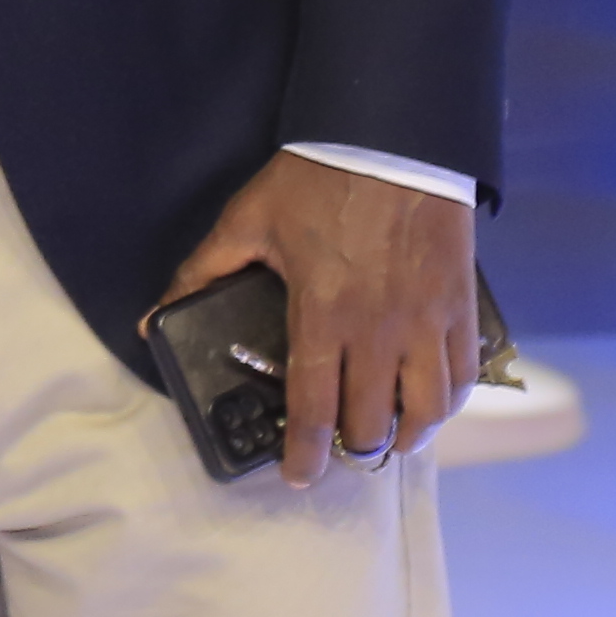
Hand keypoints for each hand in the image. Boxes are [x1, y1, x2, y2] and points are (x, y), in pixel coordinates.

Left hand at [160, 149, 481, 484]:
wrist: (394, 140)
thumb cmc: (317, 181)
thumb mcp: (247, 222)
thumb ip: (201, 273)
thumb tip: (153, 320)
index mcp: (324, 315)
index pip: (315, 407)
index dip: (306, 454)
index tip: (298, 476)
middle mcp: (380, 332)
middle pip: (372, 423)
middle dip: (352, 452)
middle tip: (338, 453)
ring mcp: (427, 324)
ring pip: (426, 412)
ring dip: (405, 437)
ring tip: (386, 439)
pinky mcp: (460, 310)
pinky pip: (462, 378)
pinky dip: (446, 404)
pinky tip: (428, 406)